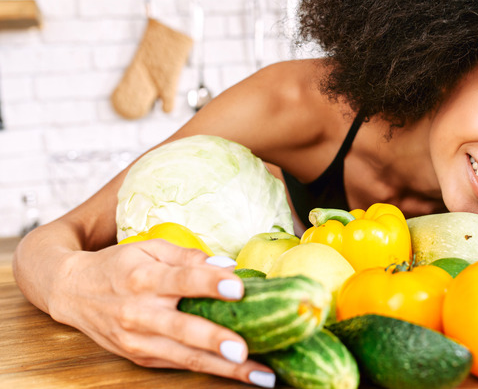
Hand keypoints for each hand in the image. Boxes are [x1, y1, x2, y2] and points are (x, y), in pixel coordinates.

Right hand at [46, 240, 275, 386]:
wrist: (72, 292)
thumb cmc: (119, 266)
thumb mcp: (150, 249)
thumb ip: (188, 256)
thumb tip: (227, 266)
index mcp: (144, 278)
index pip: (182, 280)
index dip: (210, 284)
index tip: (239, 288)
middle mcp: (140, 312)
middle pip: (183, 328)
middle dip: (215, 340)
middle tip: (245, 348)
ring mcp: (139, 340)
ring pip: (186, 357)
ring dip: (224, 368)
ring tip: (258, 375)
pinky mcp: (141, 357)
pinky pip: (180, 364)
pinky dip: (210, 369)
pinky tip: (239, 372)